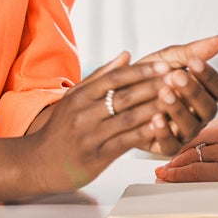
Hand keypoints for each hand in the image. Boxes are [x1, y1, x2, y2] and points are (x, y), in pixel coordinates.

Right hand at [26, 53, 178, 192]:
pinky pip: (126, 142)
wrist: (37, 163)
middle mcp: (84, 113)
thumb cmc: (62, 129)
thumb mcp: (75, 99)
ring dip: (156, 108)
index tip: (166, 66)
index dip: (143, 71)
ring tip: (179, 101)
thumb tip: (127, 54)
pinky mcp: (96, 156)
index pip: (116, 78)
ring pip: (128, 118)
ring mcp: (90, 135)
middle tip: (180, 79)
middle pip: (125, 96)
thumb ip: (101, 76)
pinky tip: (163, 127)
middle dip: (155, 86)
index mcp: (81, 96)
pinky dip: (146, 133)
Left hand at [134, 35, 217, 155]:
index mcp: (205, 94)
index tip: (194, 61)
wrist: (116, 94)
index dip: (209, 76)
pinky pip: (170, 145)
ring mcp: (184, 132)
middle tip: (177, 76)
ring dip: (179, 110)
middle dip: (193, 91)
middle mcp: (198, 115)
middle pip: (209, 109)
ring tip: (164, 93)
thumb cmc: (147, 76)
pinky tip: (155, 118)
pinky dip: (164, 132)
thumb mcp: (168, 59)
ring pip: (191, 127)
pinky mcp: (165, 146)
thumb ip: (193, 51)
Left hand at [154, 110, 217, 184]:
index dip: (178, 137)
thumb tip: (205, 140)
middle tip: (158, 164)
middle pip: (189, 142)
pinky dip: (180, 176)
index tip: (165, 146)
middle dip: (171, 153)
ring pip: (190, 157)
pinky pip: (199, 172)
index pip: (197, 129)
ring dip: (172, 167)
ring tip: (160, 174)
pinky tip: (168, 178)